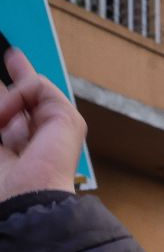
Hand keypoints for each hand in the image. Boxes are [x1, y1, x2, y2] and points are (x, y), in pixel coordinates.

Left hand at [0, 49, 85, 200]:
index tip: (2, 83)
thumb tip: (0, 89)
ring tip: (1, 119)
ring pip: (29, 91)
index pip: (12, 114)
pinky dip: (19, 93)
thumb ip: (0, 111)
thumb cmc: (3, 181)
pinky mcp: (68, 118)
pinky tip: (8, 115)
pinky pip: (38, 86)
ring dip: (5, 100)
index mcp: (17, 148)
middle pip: (28, 98)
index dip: (7, 99)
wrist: (24, 196)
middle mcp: (38, 137)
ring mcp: (55, 128)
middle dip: (20, 74)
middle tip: (12, 55)